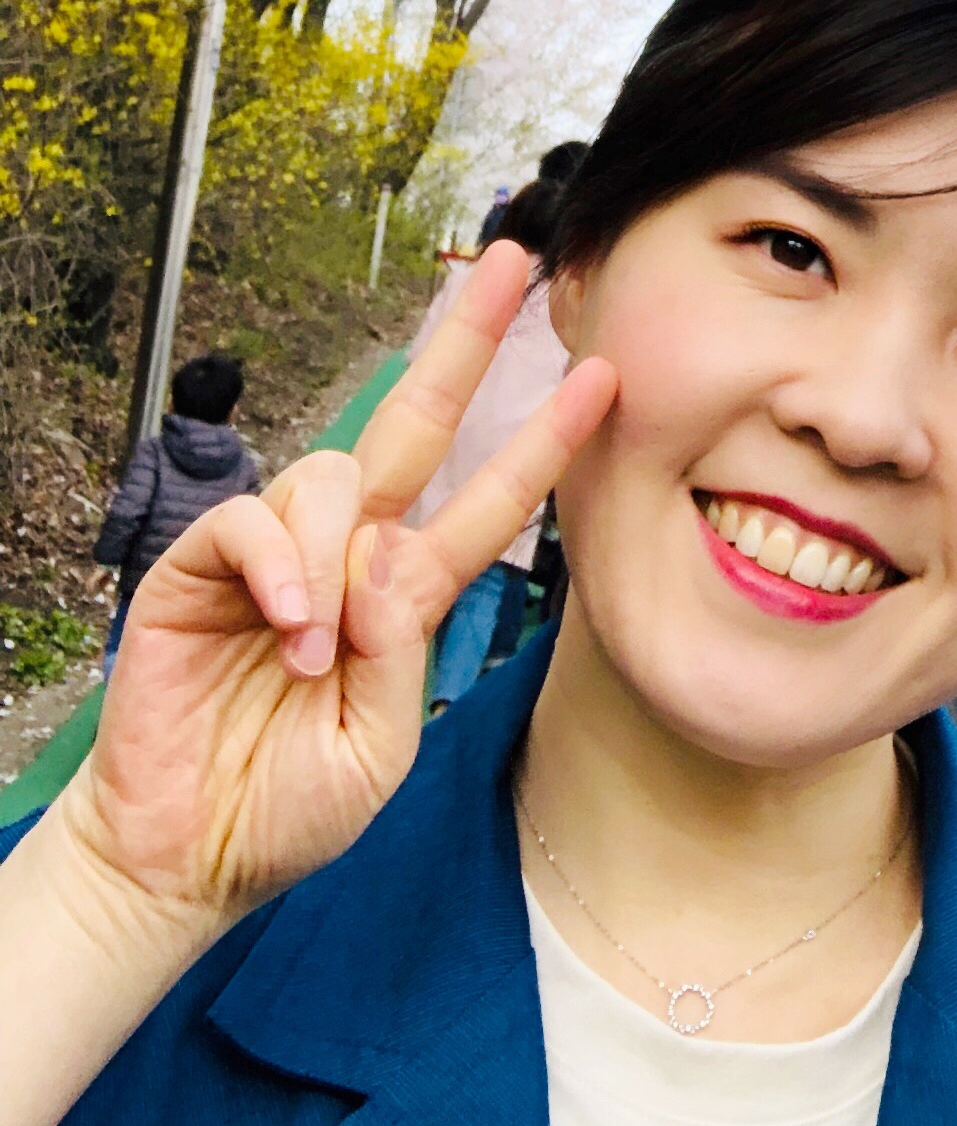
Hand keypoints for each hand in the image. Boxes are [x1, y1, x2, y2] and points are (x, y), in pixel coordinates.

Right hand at [50, 243, 615, 946]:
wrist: (185, 860)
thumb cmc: (285, 810)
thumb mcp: (375, 753)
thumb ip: (396, 658)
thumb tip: (381, 557)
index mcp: (405, 594)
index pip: (487, 499)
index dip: (543, 439)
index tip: (603, 376)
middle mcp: (350, 554)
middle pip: (415, 423)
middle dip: (467, 342)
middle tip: (512, 265)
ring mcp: (278, 554)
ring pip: (332, 478)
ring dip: (333, 562)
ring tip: (311, 655)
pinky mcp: (203, 565)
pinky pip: (253, 521)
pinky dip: (278, 564)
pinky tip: (285, 619)